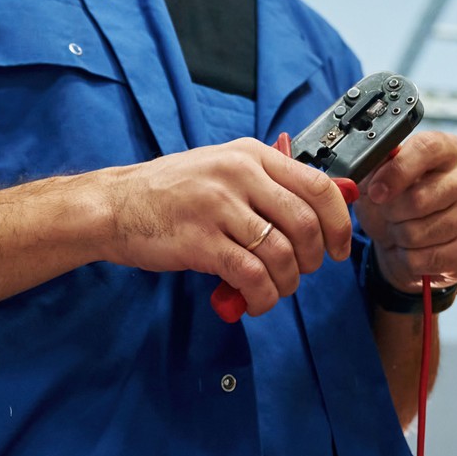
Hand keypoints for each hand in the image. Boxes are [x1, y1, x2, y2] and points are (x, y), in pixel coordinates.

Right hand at [93, 137, 353, 316]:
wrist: (115, 206)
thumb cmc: (171, 191)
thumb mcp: (223, 168)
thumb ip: (269, 183)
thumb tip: (326, 202)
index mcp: (251, 155)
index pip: (318, 186)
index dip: (339, 222)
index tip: (340, 248)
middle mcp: (239, 175)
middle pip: (305, 224)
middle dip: (313, 259)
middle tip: (301, 272)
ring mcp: (219, 207)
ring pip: (281, 254)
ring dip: (286, 283)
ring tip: (273, 289)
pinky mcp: (201, 241)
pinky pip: (251, 275)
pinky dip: (262, 296)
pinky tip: (254, 301)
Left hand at [355, 130, 456, 293]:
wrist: (398, 242)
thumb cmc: (391, 203)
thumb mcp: (375, 178)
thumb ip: (375, 164)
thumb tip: (374, 161)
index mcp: (447, 149)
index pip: (427, 148)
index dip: (396, 171)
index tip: (376, 192)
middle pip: (420, 197)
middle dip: (391, 212)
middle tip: (387, 213)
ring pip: (419, 232)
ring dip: (398, 236)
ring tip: (400, 230)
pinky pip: (427, 257)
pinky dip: (409, 258)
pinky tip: (412, 249)